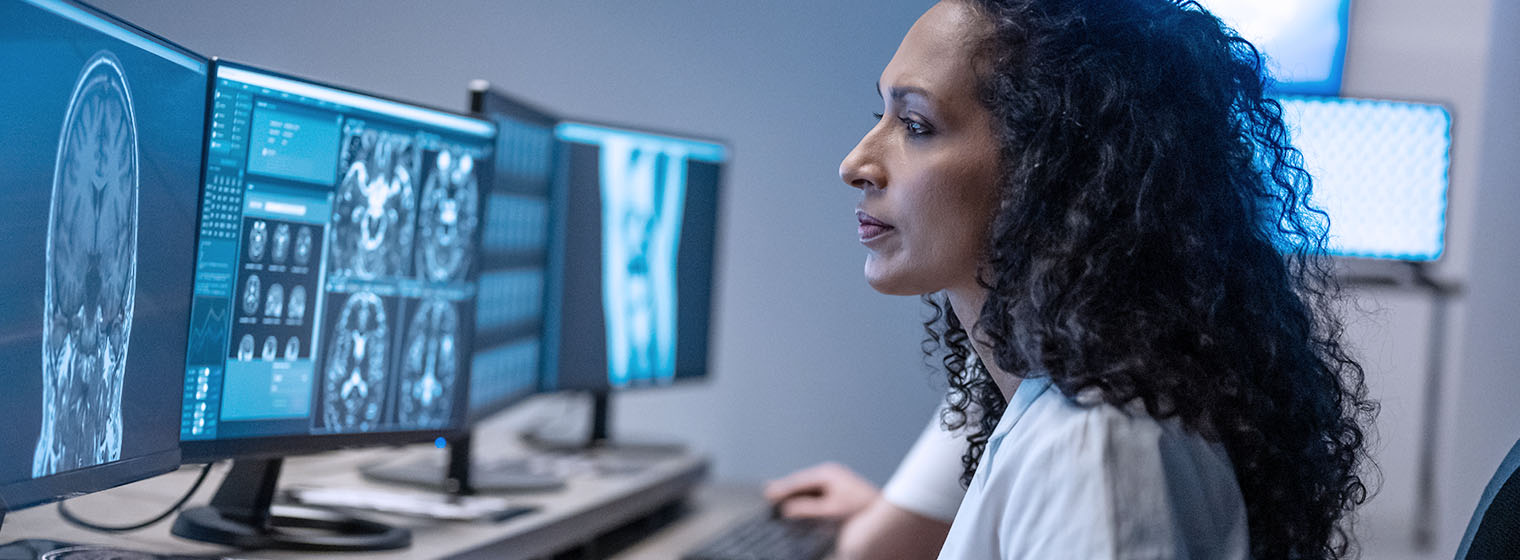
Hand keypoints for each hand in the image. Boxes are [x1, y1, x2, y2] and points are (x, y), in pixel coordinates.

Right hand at [763, 462, 880, 519]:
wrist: (883, 514)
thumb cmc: (860, 511)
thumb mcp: (830, 510)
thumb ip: (806, 509)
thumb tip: (786, 508)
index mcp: (828, 473)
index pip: (799, 480)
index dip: (782, 488)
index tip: (767, 493)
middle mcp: (831, 474)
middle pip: (802, 482)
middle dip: (786, 489)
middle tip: (767, 493)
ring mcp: (836, 482)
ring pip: (809, 488)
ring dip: (795, 494)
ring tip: (777, 498)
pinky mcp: (839, 491)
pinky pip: (816, 493)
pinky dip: (805, 498)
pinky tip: (797, 504)